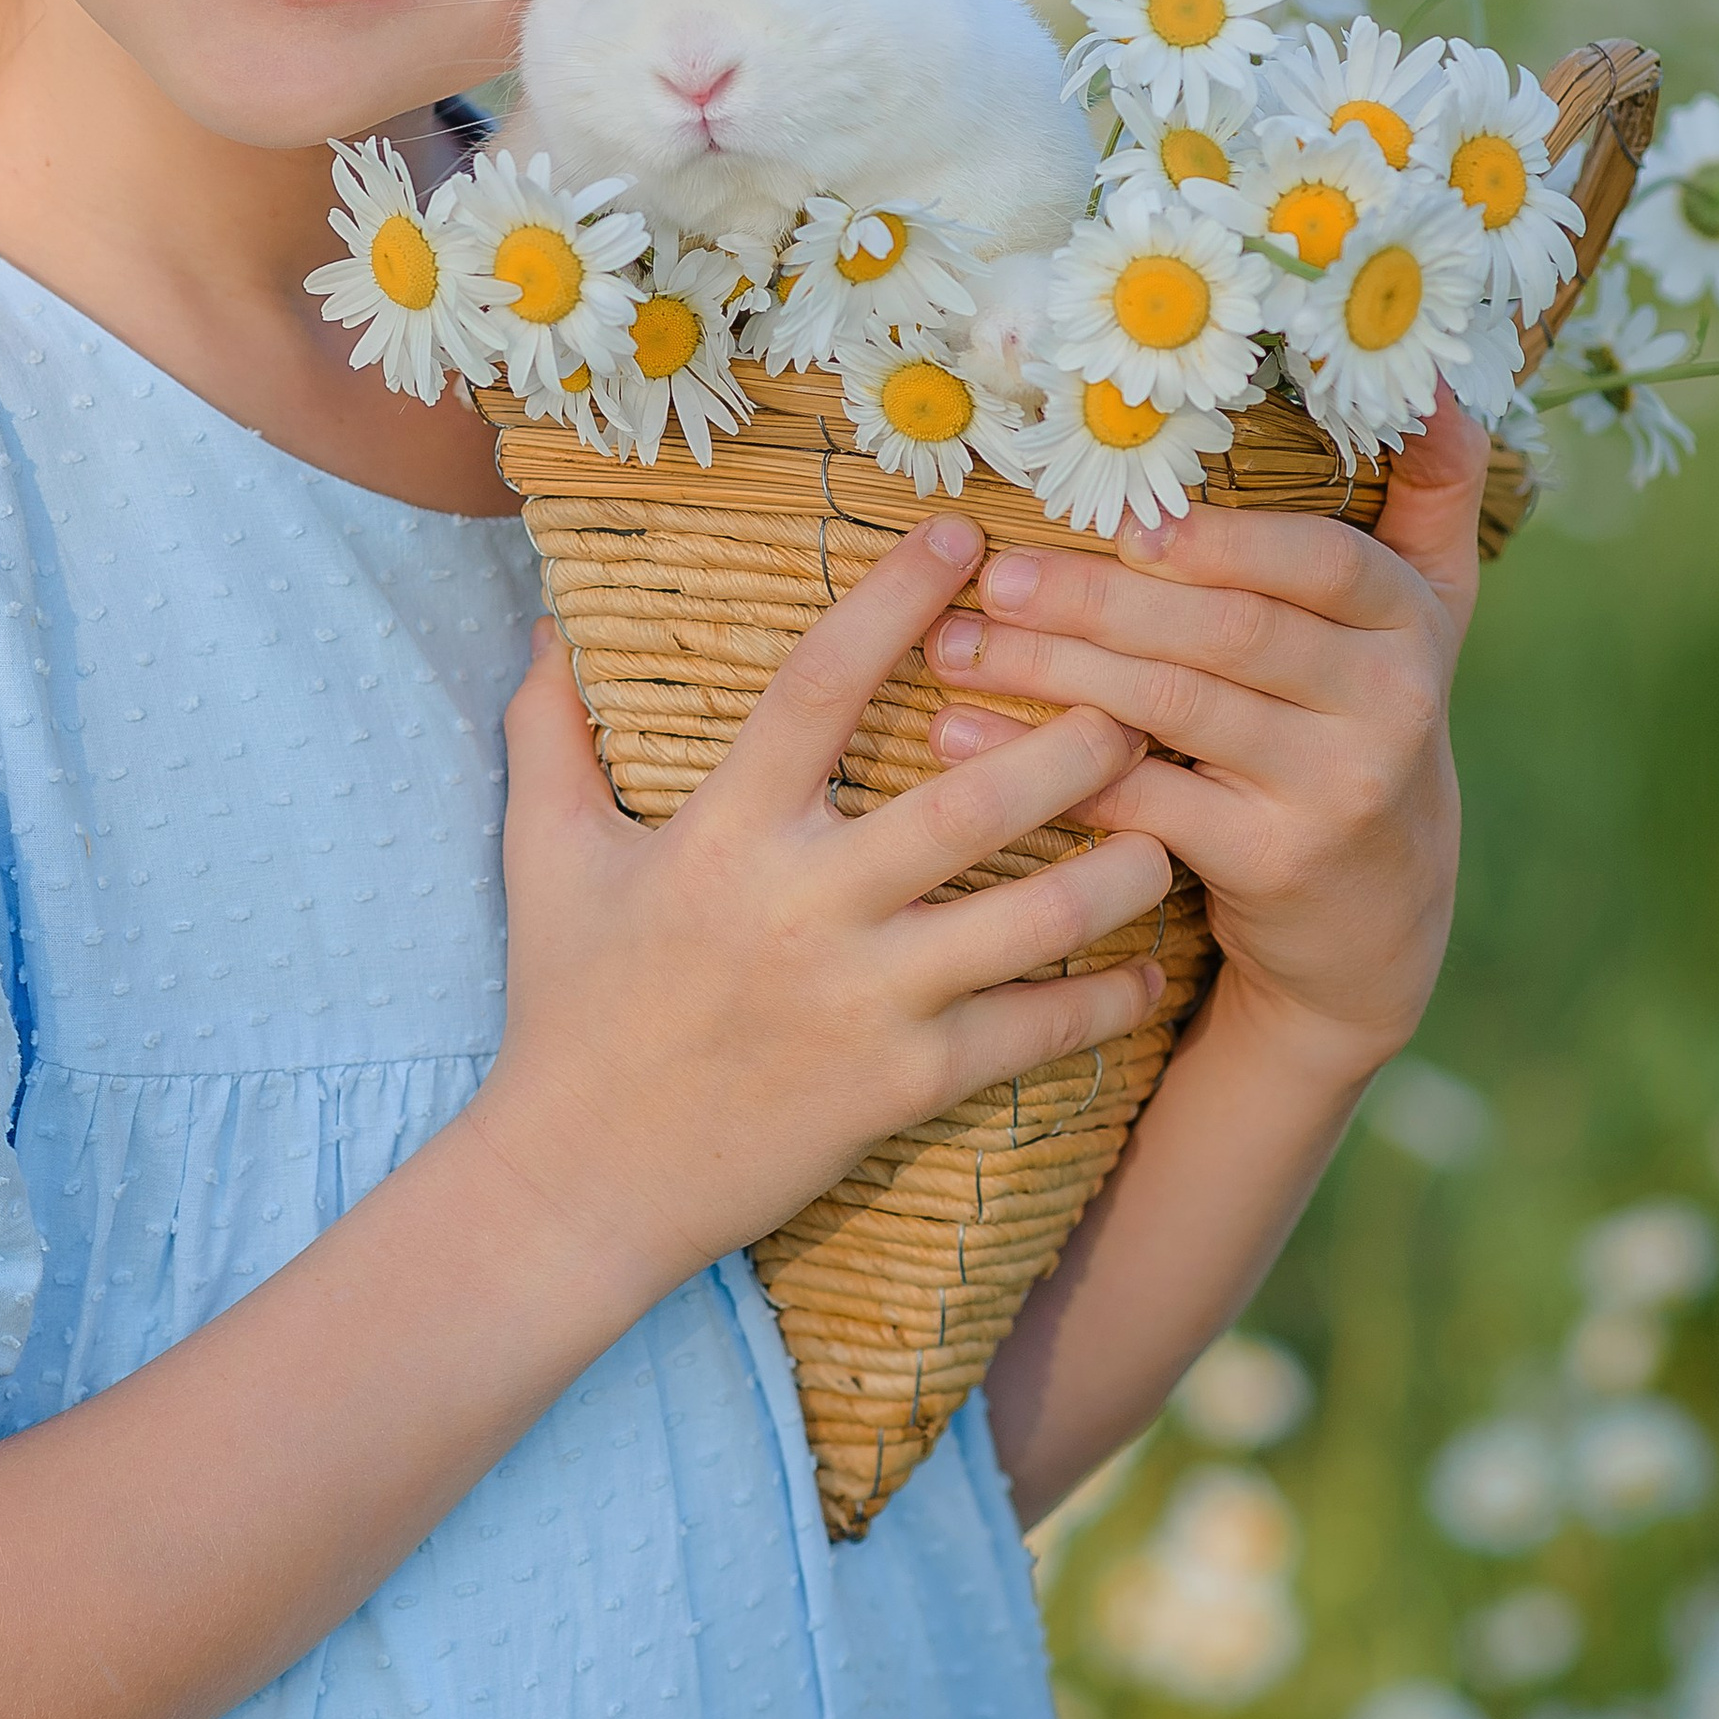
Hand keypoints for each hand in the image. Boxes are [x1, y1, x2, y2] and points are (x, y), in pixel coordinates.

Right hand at [472, 512, 1173, 1303]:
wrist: (580, 1183)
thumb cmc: (570, 1008)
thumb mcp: (546, 857)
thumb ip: (551, 732)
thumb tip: (547, 626)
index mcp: (723, 832)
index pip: (818, 686)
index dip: (893, 602)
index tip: (963, 535)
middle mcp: (802, 906)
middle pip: (967, 804)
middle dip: (1070, 743)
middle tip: (1140, 692)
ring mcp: (861, 1000)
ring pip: (1029, 920)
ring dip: (1119, 869)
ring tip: (1173, 822)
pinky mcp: (900, 1087)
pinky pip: (1032, 1034)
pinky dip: (1104, 1001)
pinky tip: (1151, 971)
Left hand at [922, 392, 1487, 1087]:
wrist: (1379, 908)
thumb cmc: (1364, 717)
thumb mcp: (1424, 609)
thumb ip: (1431, 493)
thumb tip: (1440, 386)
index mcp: (1408, 620)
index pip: (1322, 562)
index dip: (1222, 540)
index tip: (1123, 521)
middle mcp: (1391, 702)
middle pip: (1229, 633)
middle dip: (1097, 602)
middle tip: (995, 579)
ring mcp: (1336, 787)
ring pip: (1175, 710)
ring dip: (1052, 672)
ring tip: (955, 648)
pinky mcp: (1274, 862)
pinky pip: (1143, 801)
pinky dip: (1048, 766)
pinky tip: (963, 737)